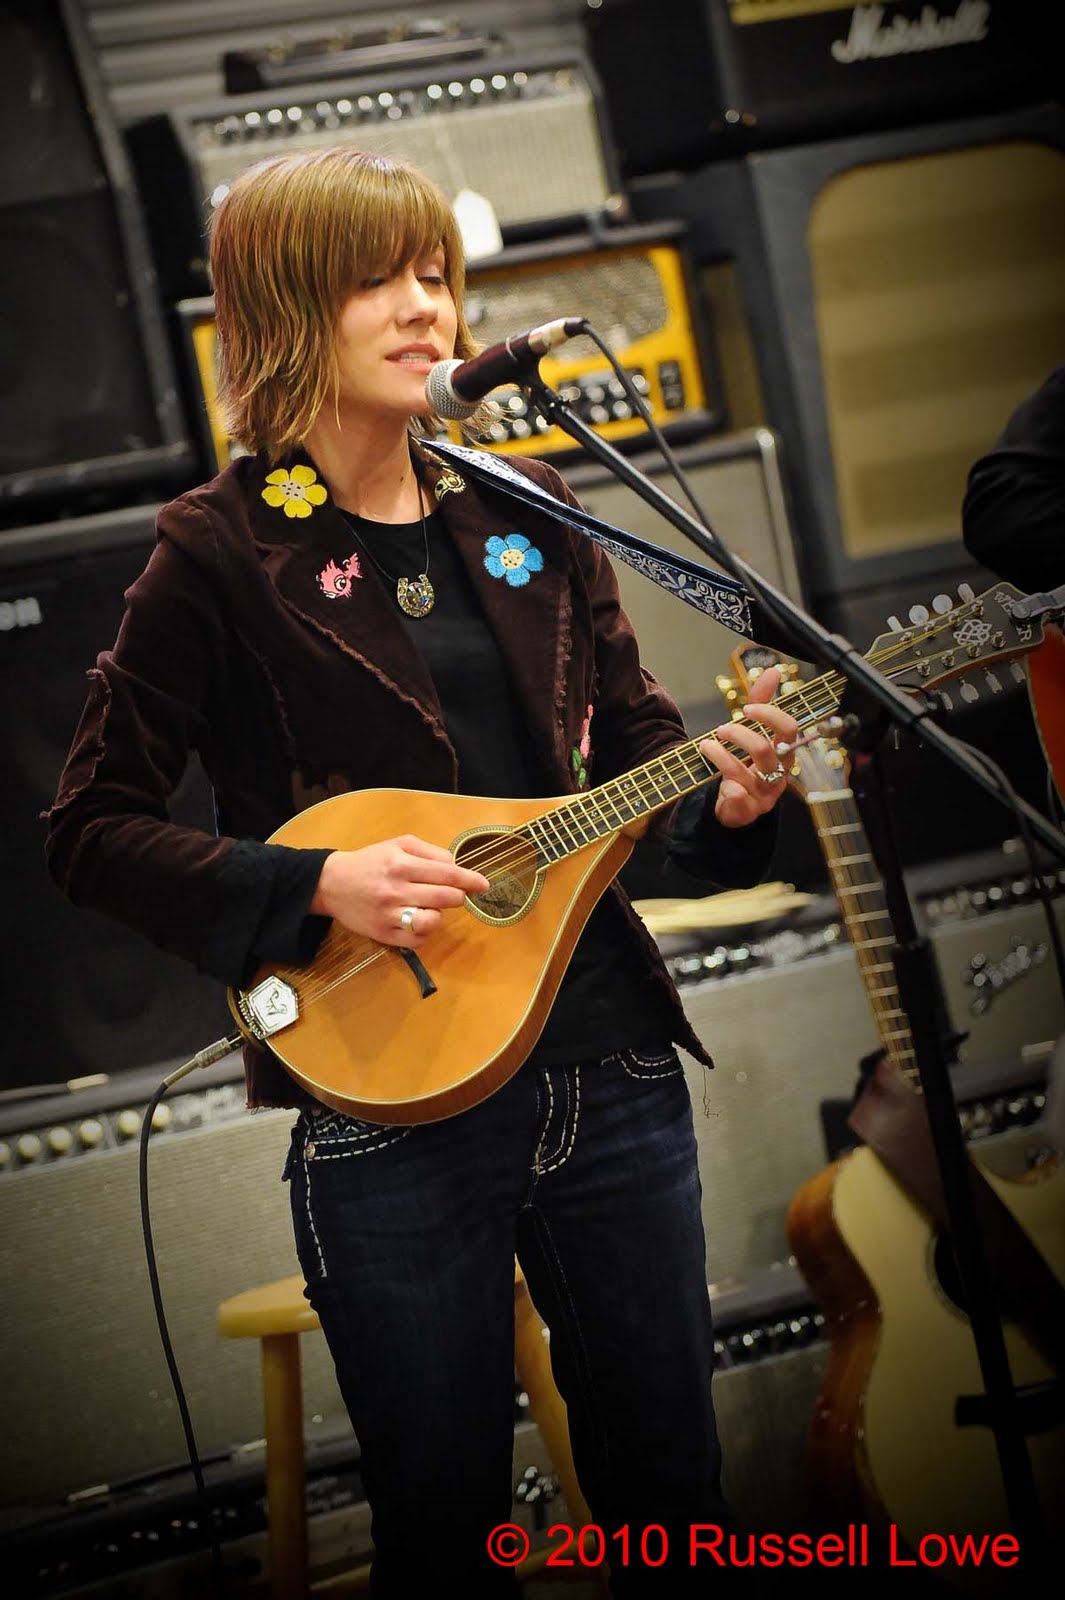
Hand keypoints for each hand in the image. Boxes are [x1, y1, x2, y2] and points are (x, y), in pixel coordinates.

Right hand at [310, 835, 489, 945]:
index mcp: (401, 864)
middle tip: (454, 894)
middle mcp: (396, 890)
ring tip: (431, 907)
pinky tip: (418, 921)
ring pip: (432, 921)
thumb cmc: (370, 861)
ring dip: (440, 915)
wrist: (331, 883)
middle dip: (457, 896)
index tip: (484, 885)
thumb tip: (455, 866)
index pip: (447, 874)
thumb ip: (429, 852)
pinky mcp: (382, 934)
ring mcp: (388, 914)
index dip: (470, 880)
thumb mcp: (398, 844)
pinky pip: (416, 940)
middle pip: (445, 898)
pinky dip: (424, 932)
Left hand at [698, 665, 797, 828]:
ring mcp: (764, 794)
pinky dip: (729, 790)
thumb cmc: (747, 763)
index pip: (789, 729)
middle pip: (765, 749)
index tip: (747, 708)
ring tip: (705, 745)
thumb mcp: (753, 731)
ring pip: (743, 773)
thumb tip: (773, 671)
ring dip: (720, 755)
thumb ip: (761, 701)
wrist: (736, 803)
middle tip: (721, 729)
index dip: (769, 715)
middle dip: (739, 734)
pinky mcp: (747, 811)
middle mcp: (778, 773)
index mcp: (784, 752)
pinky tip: (720, 783)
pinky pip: (740, 801)